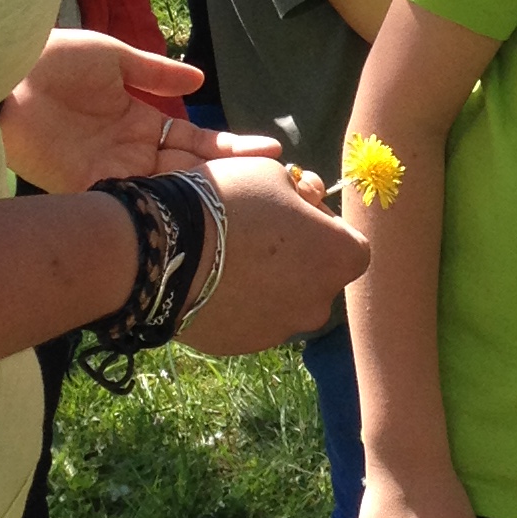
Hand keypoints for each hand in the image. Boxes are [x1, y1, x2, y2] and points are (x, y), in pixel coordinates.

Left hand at [0, 29, 278, 192]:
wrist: (5, 75)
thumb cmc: (56, 59)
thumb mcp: (114, 57)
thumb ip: (155, 72)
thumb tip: (200, 81)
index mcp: (141, 120)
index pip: (196, 140)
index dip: (231, 146)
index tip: (270, 150)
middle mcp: (132, 152)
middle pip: (189, 171)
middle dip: (228, 178)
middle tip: (274, 184)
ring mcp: (112, 171)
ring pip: (166, 190)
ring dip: (202, 196)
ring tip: (245, 201)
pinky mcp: (87, 186)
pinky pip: (131, 200)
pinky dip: (160, 206)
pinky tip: (193, 211)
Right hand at [179, 158, 369, 353]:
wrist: (165, 252)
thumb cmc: (229, 202)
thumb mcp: (272, 171)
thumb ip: (300, 192)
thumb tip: (305, 203)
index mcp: (341, 258)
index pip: (351, 243)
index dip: (325, 223)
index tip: (295, 208)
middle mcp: (320, 303)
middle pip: (318, 276)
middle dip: (298, 254)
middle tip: (261, 230)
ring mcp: (281, 330)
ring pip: (285, 300)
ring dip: (269, 280)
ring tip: (230, 254)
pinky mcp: (243, 345)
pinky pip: (250, 318)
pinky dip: (240, 301)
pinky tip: (212, 278)